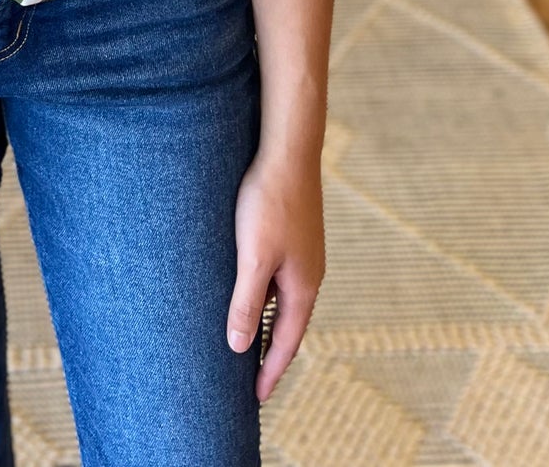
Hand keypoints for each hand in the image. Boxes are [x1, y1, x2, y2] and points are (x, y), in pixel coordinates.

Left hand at [226, 145, 325, 400]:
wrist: (288, 150)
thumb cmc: (269, 202)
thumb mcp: (253, 257)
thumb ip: (247, 303)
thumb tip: (239, 348)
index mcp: (302, 287)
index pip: (286, 342)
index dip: (269, 371)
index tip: (256, 399)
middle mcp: (309, 274)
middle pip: (289, 325)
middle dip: (271, 353)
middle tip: (253, 380)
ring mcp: (304, 253)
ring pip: (284, 300)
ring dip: (268, 323)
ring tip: (249, 341)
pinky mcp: (295, 234)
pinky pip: (281, 278)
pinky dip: (267, 295)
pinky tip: (251, 290)